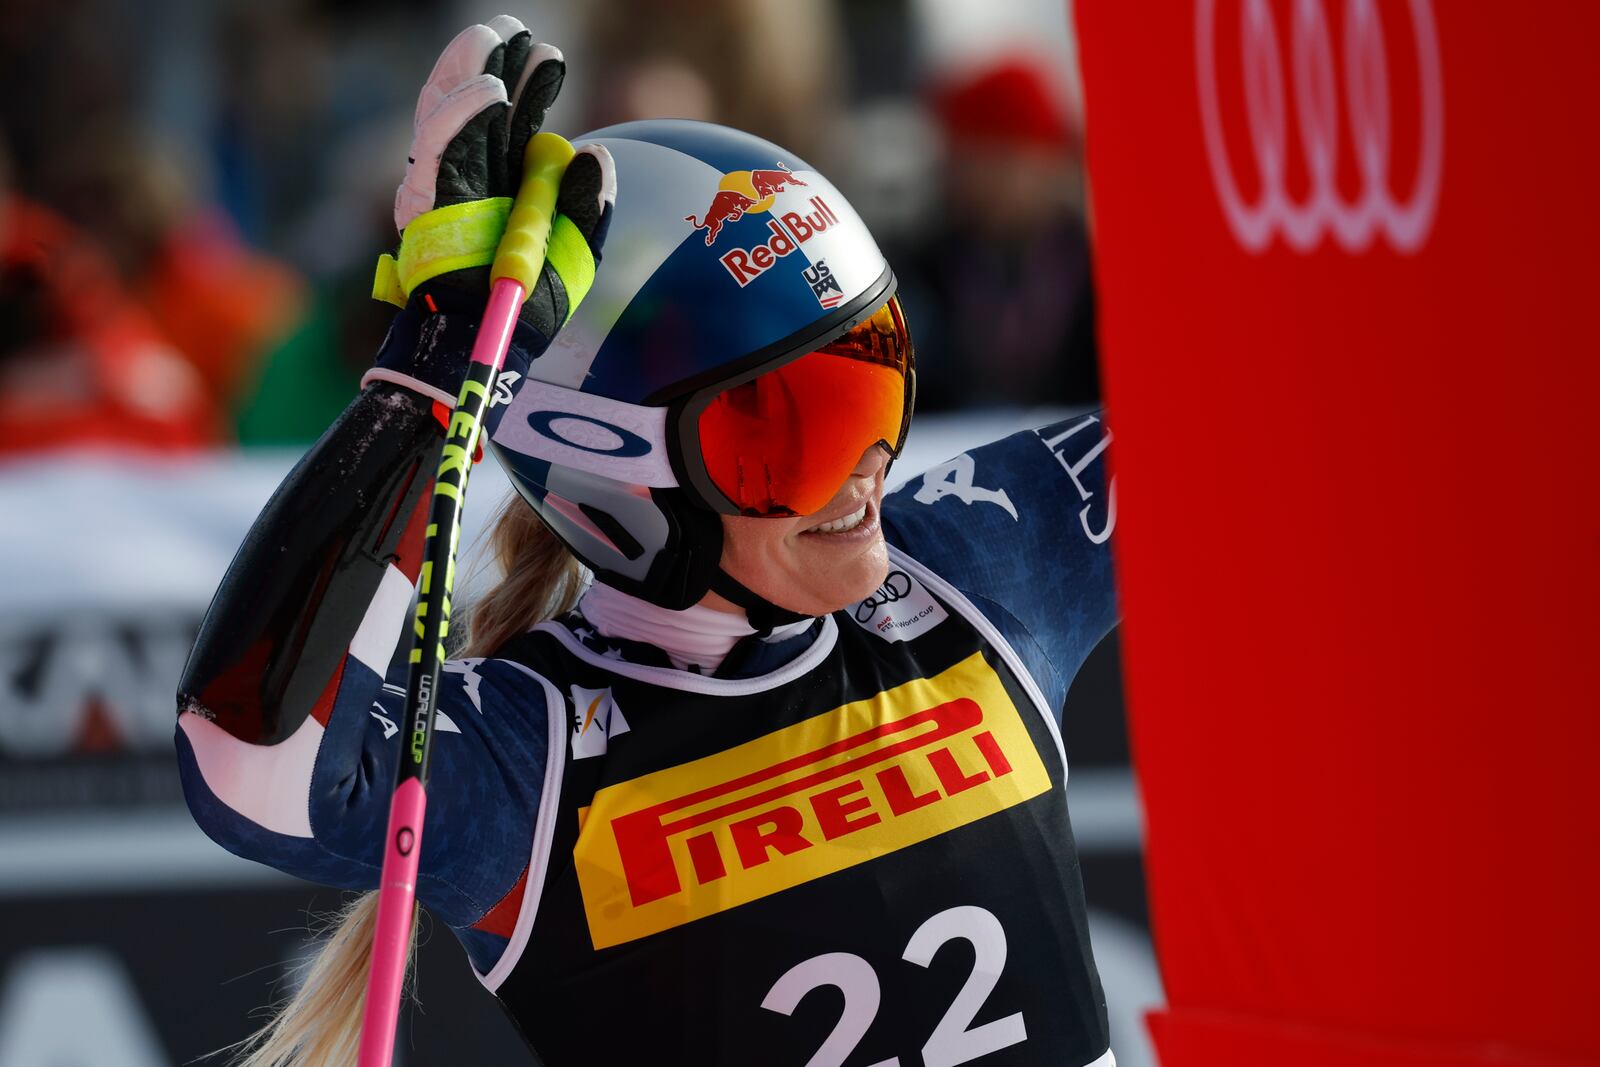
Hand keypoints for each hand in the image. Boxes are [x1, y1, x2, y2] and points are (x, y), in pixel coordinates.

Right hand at [367, 16, 613, 405]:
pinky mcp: (429, 206)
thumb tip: (597, 153)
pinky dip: (462, 117)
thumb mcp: (577, 255)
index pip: (513, 121)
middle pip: (477, 106)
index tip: (550, 56)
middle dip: (494, 61)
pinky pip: (441, 152)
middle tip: (515, 28)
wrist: (488, 347)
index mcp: (505, 184)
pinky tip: (489, 92)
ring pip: (449, 114)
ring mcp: (445, 189)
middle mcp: (471, 180)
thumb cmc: (526, 309)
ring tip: (494, 39)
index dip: (528, 84)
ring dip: (472, 72)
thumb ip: (591, 207)